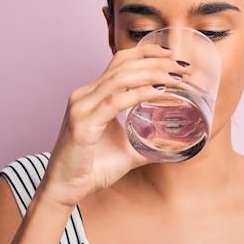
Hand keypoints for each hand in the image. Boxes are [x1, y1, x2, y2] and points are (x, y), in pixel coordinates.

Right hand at [38, 44, 186, 206]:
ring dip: (151, 74)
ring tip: (175, 77)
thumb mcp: (125, 150)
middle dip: (155, 61)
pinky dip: (139, 94)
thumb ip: (145, 142)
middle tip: (180, 66)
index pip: (118, 62)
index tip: (169, 54)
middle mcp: (85, 96)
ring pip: (120, 78)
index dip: (145, 53)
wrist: (63, 190)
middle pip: (122, 65)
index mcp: (91, 96)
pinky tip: (158, 92)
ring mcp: (82, 107)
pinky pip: (115, 102)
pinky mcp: (83, 124)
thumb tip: (172, 144)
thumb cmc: (90, 170)